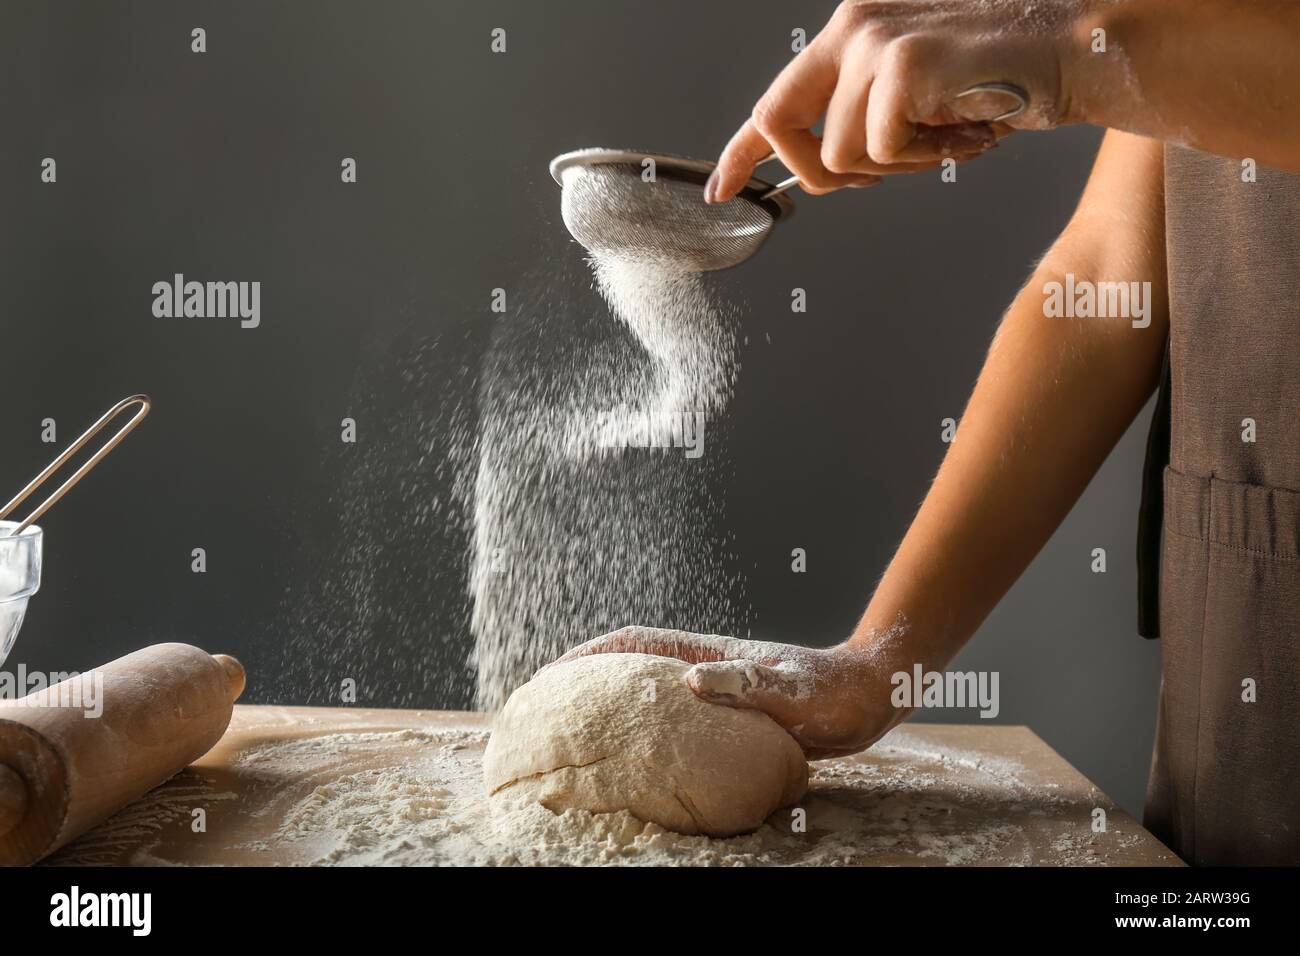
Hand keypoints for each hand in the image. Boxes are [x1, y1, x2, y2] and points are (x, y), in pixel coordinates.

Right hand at [545, 625, 908, 758]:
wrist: (871, 695)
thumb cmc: (834, 689)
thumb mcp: (790, 688)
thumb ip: (746, 682)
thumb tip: (690, 680)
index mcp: (708, 656)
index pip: (635, 645)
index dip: (590, 656)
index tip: (551, 673)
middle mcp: (703, 671)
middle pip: (630, 667)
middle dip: (585, 682)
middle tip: (546, 710)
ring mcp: (714, 693)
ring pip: (648, 696)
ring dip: (611, 709)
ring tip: (575, 740)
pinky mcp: (728, 719)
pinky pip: (674, 727)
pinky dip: (647, 738)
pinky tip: (638, 764)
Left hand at [706, 0, 1088, 201]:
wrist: (1076, 52)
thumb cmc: (1004, 79)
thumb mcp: (917, 101)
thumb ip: (863, 121)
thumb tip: (823, 168)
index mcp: (852, 33)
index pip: (778, 99)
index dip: (743, 150)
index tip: (720, 188)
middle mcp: (852, 28)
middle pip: (780, 127)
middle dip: (821, 173)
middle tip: (886, 172)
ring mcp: (873, 43)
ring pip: (840, 155)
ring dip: (899, 167)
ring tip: (949, 136)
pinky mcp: (900, 67)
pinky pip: (881, 154)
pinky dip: (925, 161)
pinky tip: (964, 131)